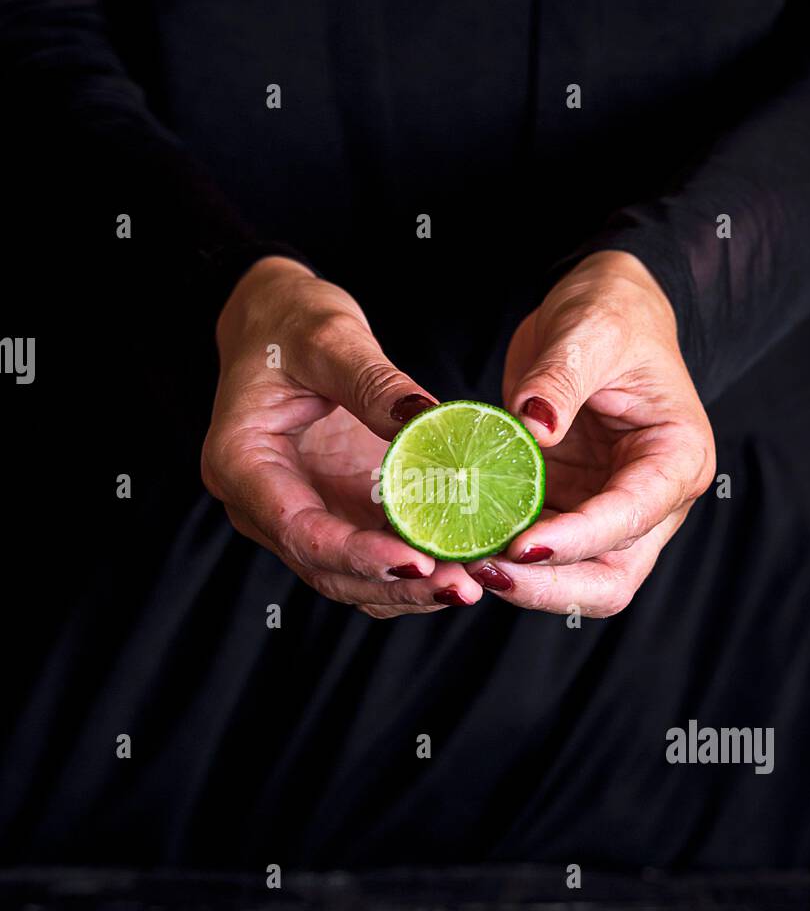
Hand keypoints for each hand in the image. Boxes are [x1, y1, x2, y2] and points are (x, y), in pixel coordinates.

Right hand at [201, 257, 484, 615]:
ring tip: (467, 584)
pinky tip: (458, 565)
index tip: (417, 560)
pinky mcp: (330, 511)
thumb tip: (425, 420)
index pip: (297, 529)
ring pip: (347, 577)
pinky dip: (409, 567)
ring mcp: (296, 512)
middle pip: (324, 568)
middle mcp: (261, 502)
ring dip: (406, 589)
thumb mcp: (329, 338)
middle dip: (393, 584)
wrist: (273, 321)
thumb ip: (373, 382)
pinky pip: (367, 556)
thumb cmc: (286, 322)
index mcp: (240, 462)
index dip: (357, 554)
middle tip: (460, 585)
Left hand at [466, 251, 715, 615]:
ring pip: (575, 581)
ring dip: (521, 583)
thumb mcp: (591, 330)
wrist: (599, 313)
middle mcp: (652, 501)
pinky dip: (502, 558)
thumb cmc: (612, 314)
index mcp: (677, 459)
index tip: (522, 546)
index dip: (577, 540)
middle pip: (612, 579)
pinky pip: (537, 554)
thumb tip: (535, 424)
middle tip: (486, 572)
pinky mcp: (567, 510)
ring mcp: (607, 512)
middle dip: (551, 587)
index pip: (631, 517)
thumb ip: (562, 378)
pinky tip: (458, 544)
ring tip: (462, 561)